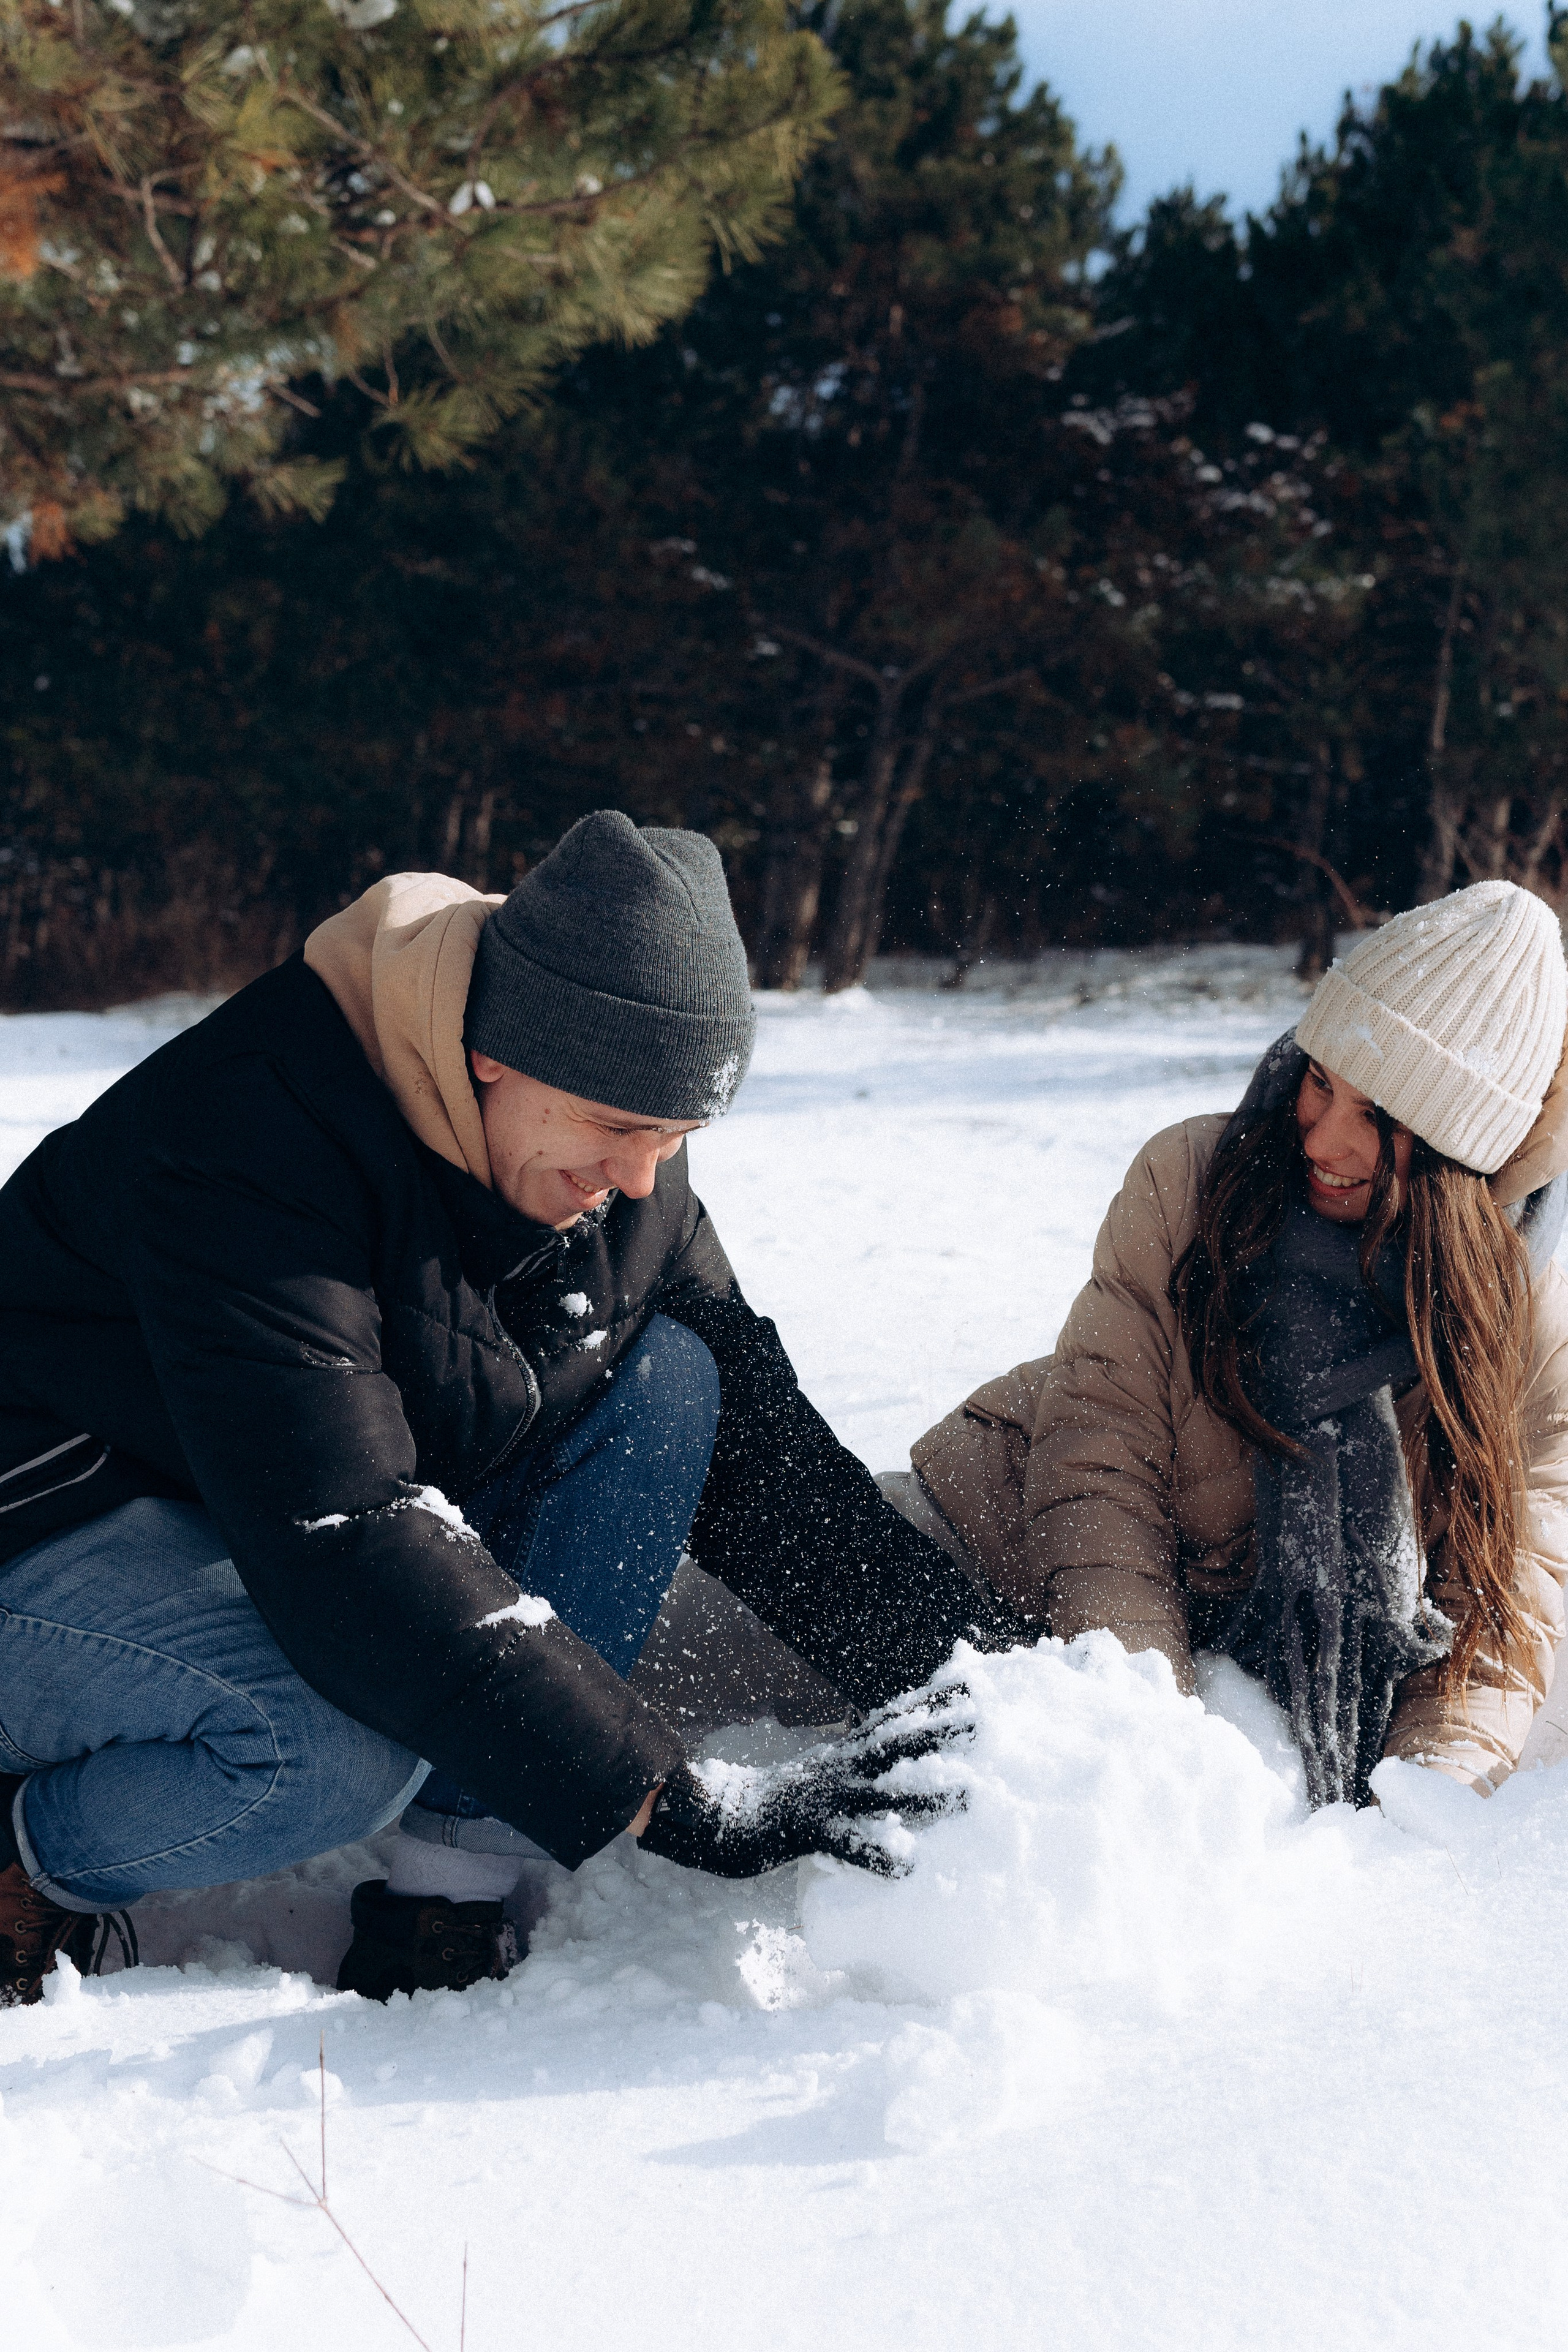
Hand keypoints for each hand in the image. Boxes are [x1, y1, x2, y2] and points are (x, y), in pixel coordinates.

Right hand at [639, 1684, 970, 1879]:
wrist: (721, 1819)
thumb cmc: (781, 1802)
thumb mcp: (823, 1772)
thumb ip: (857, 1763)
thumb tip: (890, 1754)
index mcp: (843, 1754)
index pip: (892, 1719)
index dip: (930, 1700)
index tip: (970, 1681)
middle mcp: (839, 1768)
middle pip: (896, 1743)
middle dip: (939, 1730)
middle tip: (984, 1716)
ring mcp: (825, 1798)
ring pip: (883, 1792)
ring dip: (928, 1793)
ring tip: (971, 1795)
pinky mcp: (809, 1832)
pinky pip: (849, 1845)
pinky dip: (879, 1852)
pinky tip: (908, 1863)